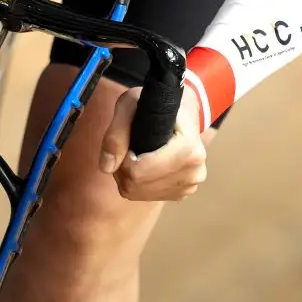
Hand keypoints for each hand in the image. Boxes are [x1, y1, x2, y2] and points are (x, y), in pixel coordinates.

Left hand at [98, 85, 206, 201]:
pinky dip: (138, 185)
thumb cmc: (157, 105)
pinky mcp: (184, 192)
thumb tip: (107, 167)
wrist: (184, 112)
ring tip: (136, 155)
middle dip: (123, 170)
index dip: (122, 159)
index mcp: (188, 149)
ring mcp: (191, 185)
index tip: (126, 142)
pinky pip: (147, 197)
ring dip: (129, 178)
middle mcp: (194, 171)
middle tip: (127, 148)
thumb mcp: (130, 104)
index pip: (139, 172)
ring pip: (139, 193)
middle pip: (137, 185)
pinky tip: (145, 166)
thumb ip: (116, 132)